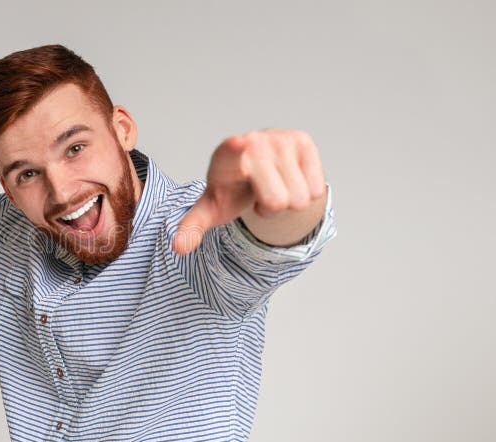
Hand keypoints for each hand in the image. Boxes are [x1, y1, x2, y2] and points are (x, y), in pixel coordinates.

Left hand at [172, 128, 325, 253]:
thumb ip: (192, 227)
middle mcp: (253, 142)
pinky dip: (305, 191)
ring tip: (272, 187)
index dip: (235, 149)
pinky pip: (317, 187)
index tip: (240, 143)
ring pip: (300, 198)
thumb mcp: (212, 208)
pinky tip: (288, 179)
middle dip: (270, 209)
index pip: (231, 151)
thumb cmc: (232, 189)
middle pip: (278, 202)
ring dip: (289, 201)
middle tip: (259, 195)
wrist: (255, 164)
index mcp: (224, 158)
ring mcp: (280, 139)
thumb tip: (178, 248)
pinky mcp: (303, 141)